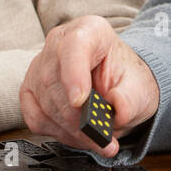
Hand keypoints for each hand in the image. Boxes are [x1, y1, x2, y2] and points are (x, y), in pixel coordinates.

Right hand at [19, 15, 159, 158]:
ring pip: (44, 102)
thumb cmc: (126, 81)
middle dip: (77, 117)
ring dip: (71, 129)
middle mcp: (59, 43)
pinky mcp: (30, 90)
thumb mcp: (140, 88)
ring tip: (95, 139)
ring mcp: (40, 65)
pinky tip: (77, 135)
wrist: (117, 87)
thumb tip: (117, 108)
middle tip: (101, 136)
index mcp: (90, 31)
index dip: (73, 74)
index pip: (74, 46)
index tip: (79, 101)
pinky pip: (35, 117)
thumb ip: (131, 99)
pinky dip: (57, 132)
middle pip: (54, 80)